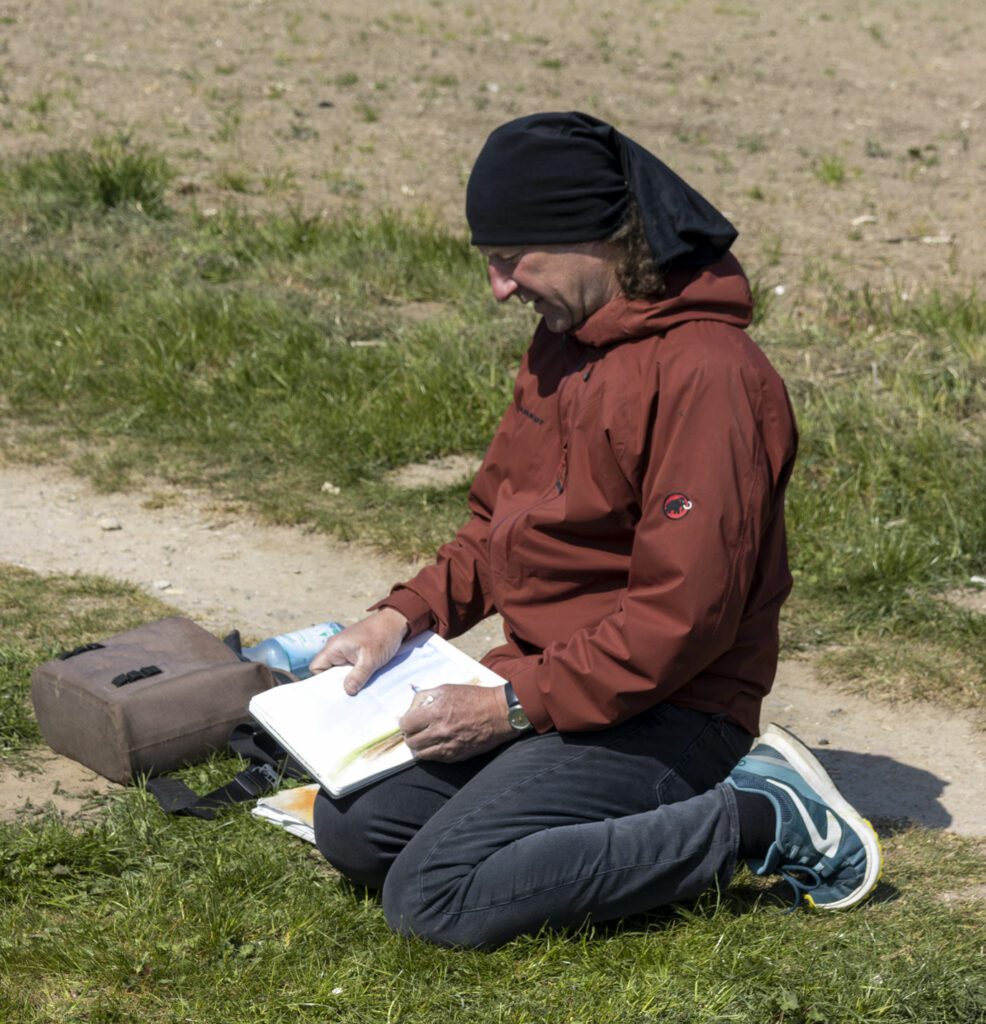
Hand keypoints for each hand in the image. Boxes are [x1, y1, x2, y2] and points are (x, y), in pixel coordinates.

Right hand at [309, 608, 408, 694]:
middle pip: (327, 672)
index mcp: (334, 647)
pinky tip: (362, 685)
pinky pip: (350, 669)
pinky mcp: (356, 655)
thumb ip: (358, 676)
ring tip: (355, 693)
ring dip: (347, 681)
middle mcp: (336, 650)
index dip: (321, 681)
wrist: (396, 622)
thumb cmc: (382, 635)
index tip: (334, 692)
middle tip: (346, 698)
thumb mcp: (371, 659)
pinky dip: (355, 677)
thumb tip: (347, 691)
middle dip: (336, 684)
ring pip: (340, 672)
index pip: (316, 667)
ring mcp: (346, 652)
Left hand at [398, 684, 515, 761]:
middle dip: (410, 735)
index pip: (406, 724)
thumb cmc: (474, 698)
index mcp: (436, 712)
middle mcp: (440, 731)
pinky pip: (435, 759)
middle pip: (411, 741)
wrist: (499, 713)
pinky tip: (437, 744)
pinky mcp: (456, 756)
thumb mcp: (447, 689)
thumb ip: (425, 697)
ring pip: (420, 754)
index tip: (408, 721)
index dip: (404, 723)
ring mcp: (448, 746)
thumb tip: (411, 708)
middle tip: (415, 730)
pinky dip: (432, 752)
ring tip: (425, 739)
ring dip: (419, 746)